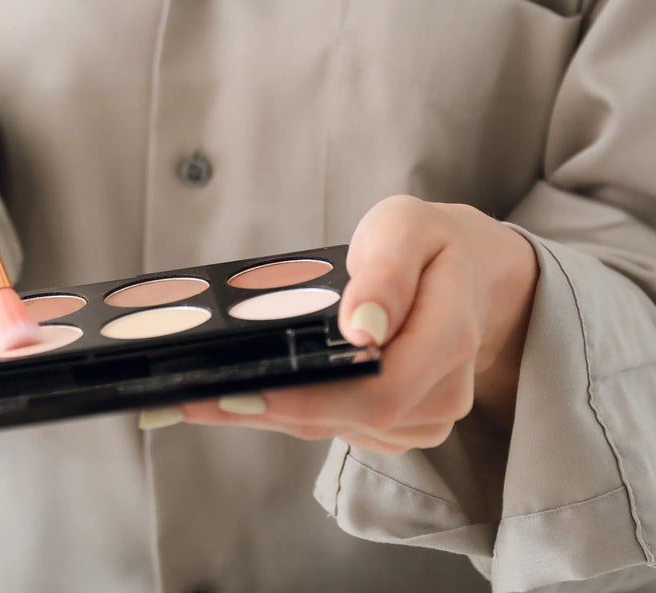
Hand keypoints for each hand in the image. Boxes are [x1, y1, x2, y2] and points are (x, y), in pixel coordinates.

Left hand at [174, 195, 538, 452]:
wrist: (468, 276)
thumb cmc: (429, 245)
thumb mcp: (408, 227)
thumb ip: (387, 271)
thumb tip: (362, 328)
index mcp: (450, 338)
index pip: (379, 391)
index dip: (308, 397)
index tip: (241, 388)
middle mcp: (441, 393)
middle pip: (346, 418)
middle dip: (264, 407)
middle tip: (188, 396)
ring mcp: (420, 419)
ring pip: (331, 427)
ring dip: (262, 413)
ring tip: (192, 396)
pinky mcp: (396, 428)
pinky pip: (331, 425)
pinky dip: (281, 412)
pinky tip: (233, 396)